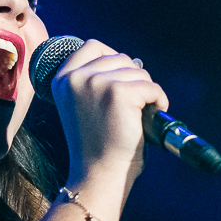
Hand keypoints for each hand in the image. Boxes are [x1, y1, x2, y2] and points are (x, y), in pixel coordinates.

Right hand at [50, 40, 167, 200]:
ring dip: (146, 92)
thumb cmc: (96, 145)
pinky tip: (151, 116)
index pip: (93, 46)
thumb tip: (132, 62)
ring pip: (138, 71)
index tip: (122, 81)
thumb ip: (93, 82)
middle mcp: (76, 77)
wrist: (98, 174)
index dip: (113, 59)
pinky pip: (151, 86)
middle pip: (119, 57)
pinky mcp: (119, 92)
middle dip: (133, 79)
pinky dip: (158, 100)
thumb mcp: (83, 105)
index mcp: (62, 78)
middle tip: (132, 107)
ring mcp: (97, 83)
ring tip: (138, 115)